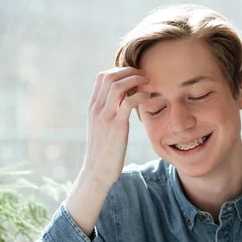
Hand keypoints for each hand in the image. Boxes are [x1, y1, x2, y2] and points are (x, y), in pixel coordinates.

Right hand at [82, 67, 149, 186]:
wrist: (97, 170)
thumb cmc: (104, 151)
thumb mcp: (103, 128)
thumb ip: (109, 113)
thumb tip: (122, 102)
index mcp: (93, 107)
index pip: (102, 77)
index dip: (119, 70)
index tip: (134, 75)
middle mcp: (97, 108)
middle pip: (109, 76)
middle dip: (128, 70)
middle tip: (143, 74)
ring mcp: (105, 116)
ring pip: (117, 85)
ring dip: (135, 79)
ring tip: (148, 81)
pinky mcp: (116, 126)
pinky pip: (128, 102)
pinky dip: (140, 95)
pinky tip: (148, 97)